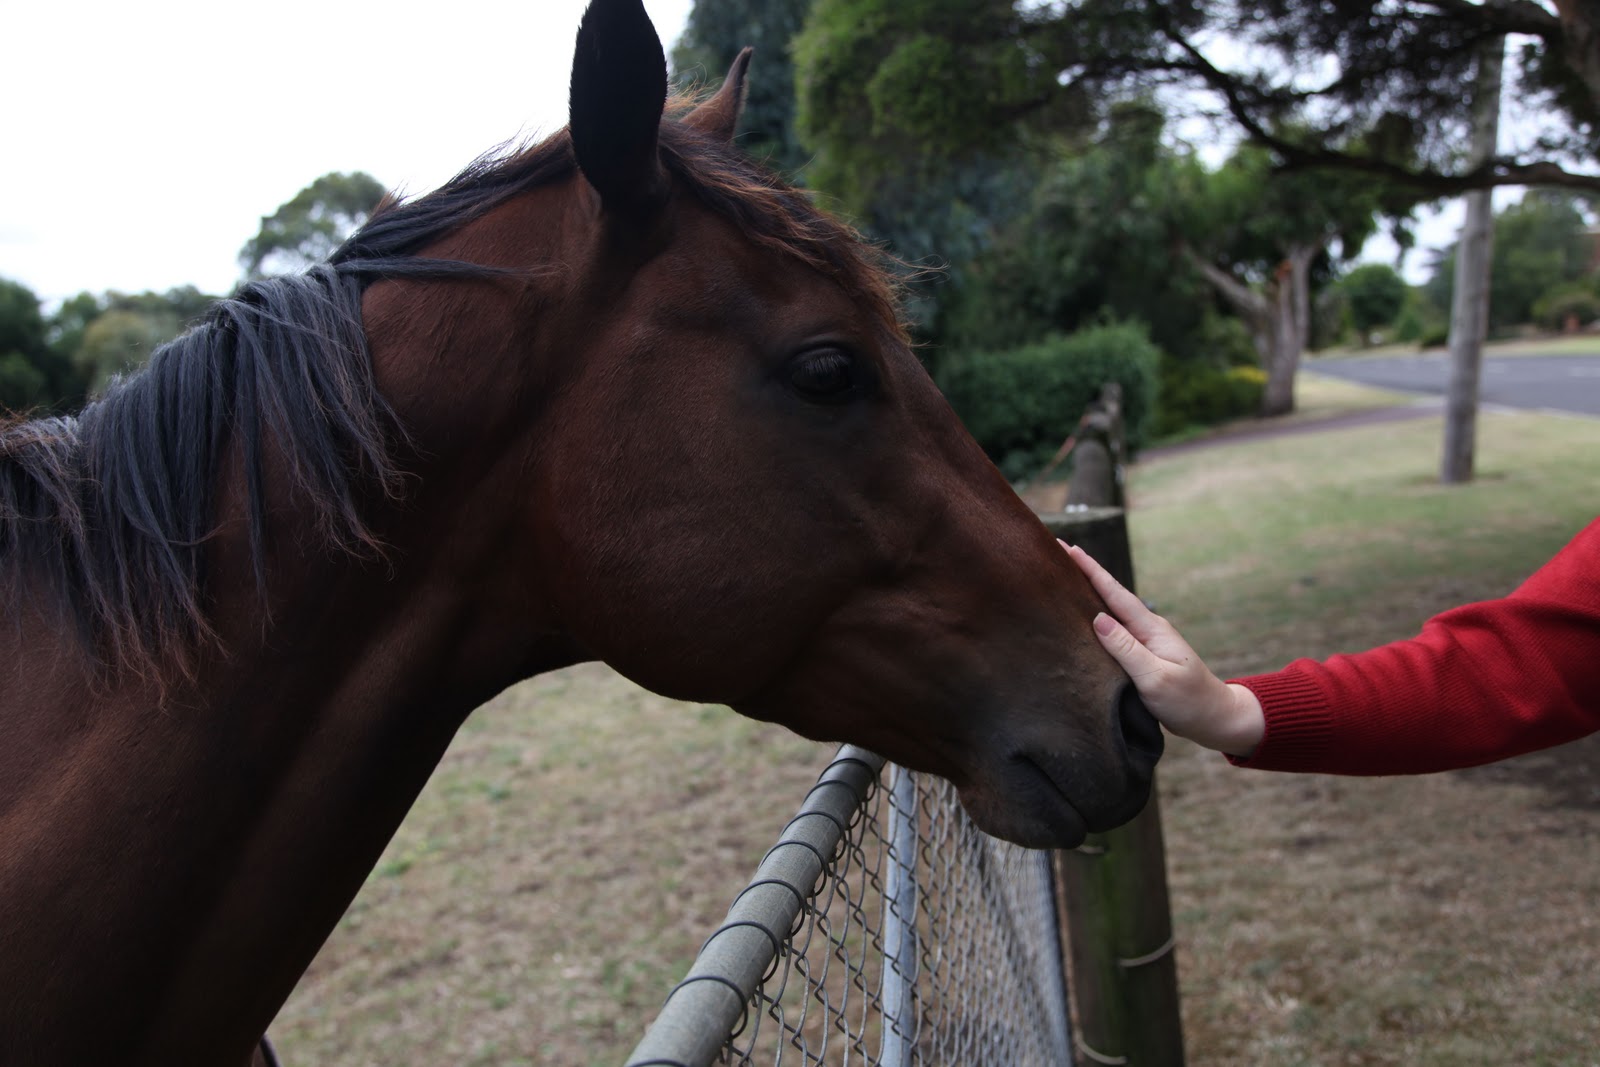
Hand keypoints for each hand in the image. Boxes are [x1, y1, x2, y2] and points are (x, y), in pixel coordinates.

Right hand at [1063, 541, 1264, 757]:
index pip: (1114, 593)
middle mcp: (1148, 628)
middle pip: (1110, 595)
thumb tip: (1097, 619)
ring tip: (1063, 577)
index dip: (1090, 570)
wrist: (1214, 718)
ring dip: (1088, 593)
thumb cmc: (1188, 701)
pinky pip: (1113, 629)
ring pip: (1111, 610)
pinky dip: (1096, 616)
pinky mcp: (1142, 654)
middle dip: (1085, 573)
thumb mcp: (1156, 678)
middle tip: (1058, 552)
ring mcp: (1146, 640)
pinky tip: (1083, 617)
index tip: (1068, 548)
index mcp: (1151, 629)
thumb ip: (1126, 650)